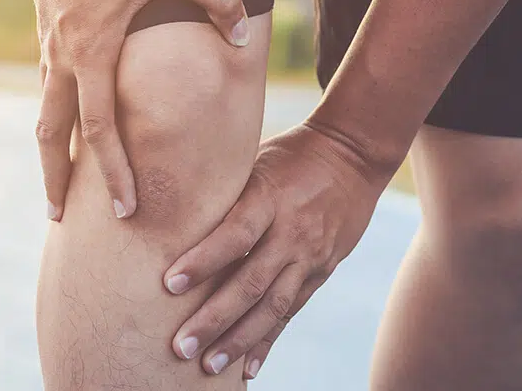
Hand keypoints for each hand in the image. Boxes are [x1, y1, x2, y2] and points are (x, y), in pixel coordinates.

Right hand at [26, 0, 251, 221]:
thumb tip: (240, 39)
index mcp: (93, 51)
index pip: (102, 131)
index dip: (116, 174)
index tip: (128, 209)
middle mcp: (64, 57)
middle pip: (52, 136)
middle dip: (56, 181)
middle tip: (60, 220)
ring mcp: (48, 44)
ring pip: (43, 112)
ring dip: (48, 152)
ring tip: (54, 184)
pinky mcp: (45, 28)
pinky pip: (46, 85)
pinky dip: (52, 115)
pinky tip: (63, 123)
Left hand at [162, 121, 396, 379]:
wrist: (353, 155)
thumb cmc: (288, 153)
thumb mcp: (254, 160)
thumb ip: (222, 190)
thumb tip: (169, 208)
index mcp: (268, 197)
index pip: (233, 235)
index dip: (202, 261)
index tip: (169, 284)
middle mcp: (291, 231)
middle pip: (250, 282)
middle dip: (214, 318)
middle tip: (181, 346)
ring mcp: (309, 255)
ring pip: (272, 306)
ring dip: (239, 340)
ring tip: (209, 366)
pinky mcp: (321, 271)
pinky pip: (291, 311)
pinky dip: (268, 340)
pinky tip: (248, 367)